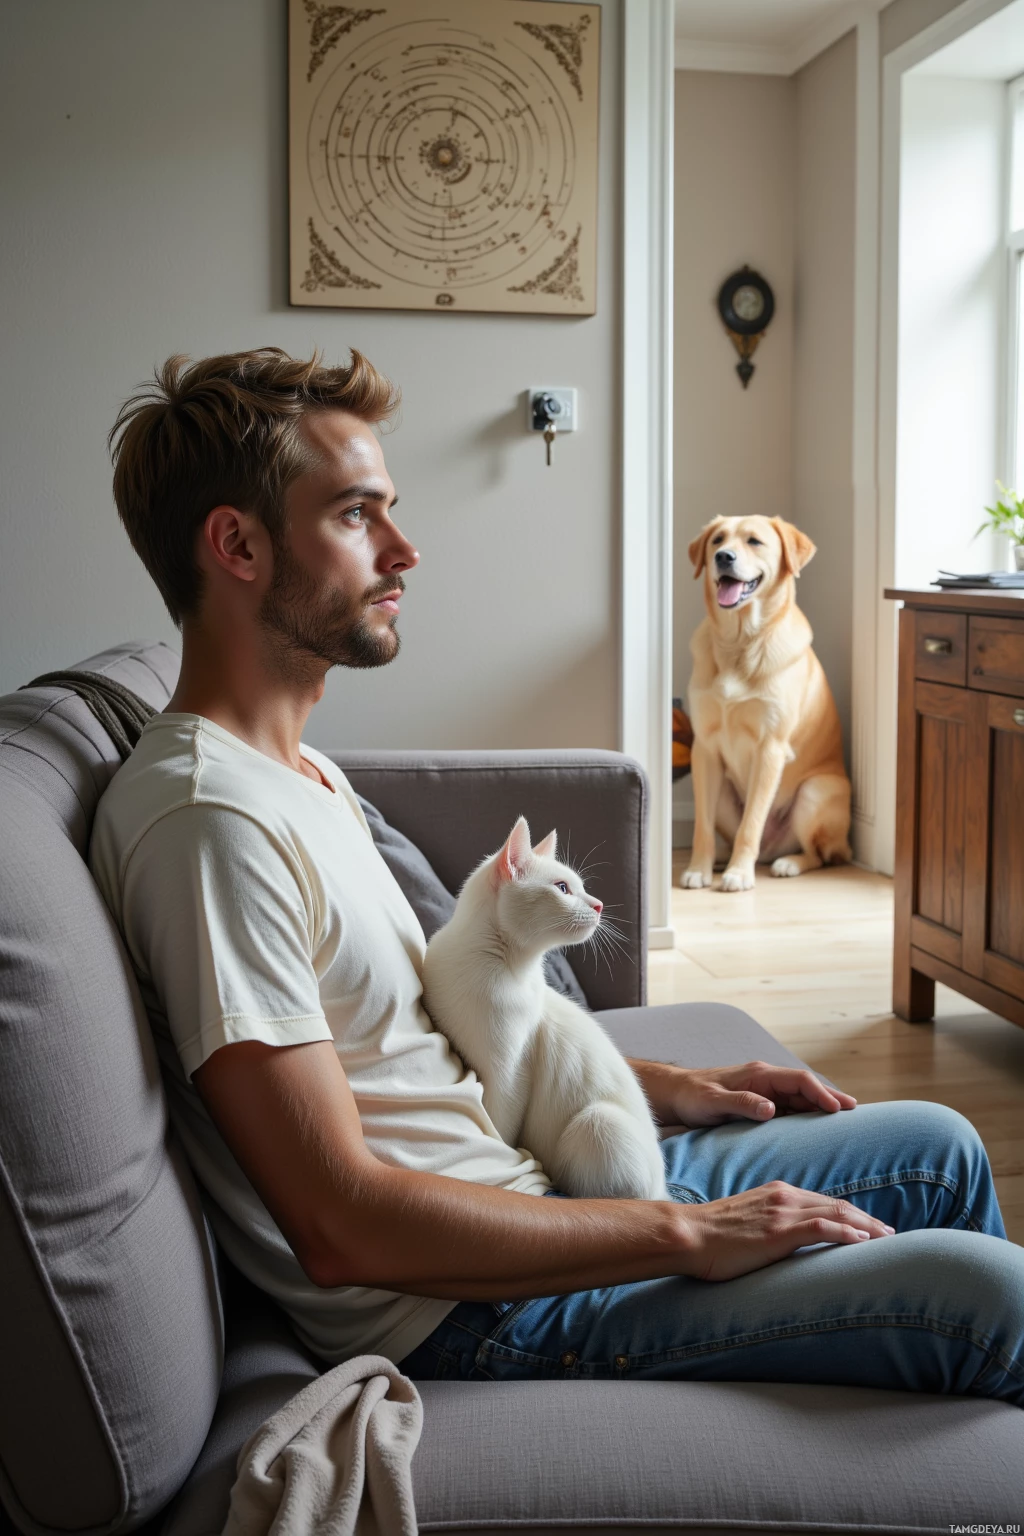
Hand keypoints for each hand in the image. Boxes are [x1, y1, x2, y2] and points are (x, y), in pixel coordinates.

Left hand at [660, 1059, 856, 1127]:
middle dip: (830, 1098)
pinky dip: (806, 1115)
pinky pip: (789, 1109)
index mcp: (759, 1075)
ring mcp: (764, 1092)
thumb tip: (772, 1108)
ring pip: (800, 1099)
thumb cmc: (692, 1097)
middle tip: (856, 1111)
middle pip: (806, 1088)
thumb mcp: (714, 1101)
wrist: (675, 1096)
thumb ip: (742, 1102)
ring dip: (821, 1107)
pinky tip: (818, 1128)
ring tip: (846, 1120)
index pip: (799, 1080)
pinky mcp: (759, 1104)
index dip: (821, 1093)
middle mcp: (765, 1080)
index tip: (838, 1109)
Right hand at [675, 1180, 893, 1281]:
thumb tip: (786, 1243)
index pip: (824, 1202)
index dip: (851, 1215)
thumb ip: (771, 1225)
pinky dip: (845, 1233)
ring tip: (887, 1240)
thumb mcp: (747, 1223)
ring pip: (835, 1214)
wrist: (688, 1234)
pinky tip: (862, 1242)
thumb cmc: (712, 1235)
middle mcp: (784, 1196)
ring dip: (866, 1227)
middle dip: (867, 1220)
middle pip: (837, 1206)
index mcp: (778, 1193)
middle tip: (890, 1235)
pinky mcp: (778, 1231)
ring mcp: (782, 1212)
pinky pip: (821, 1228)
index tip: (871, 1228)